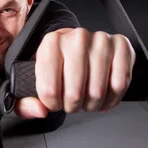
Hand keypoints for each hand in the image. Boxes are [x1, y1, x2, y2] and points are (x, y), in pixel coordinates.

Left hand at [13, 27, 135, 117]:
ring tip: (86, 101)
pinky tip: (103, 98)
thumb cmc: (58, 64)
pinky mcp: (121, 46)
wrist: (80, 45)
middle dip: (72, 106)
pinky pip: (119, 84)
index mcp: (51, 42)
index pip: (49, 88)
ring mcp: (101, 40)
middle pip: (74, 92)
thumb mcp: (34, 80)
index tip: (54, 103)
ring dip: (92, 104)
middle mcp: (76, 37)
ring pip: (98, 91)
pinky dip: (111, 99)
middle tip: (72, 104)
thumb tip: (39, 110)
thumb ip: (26, 102)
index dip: (52, 104)